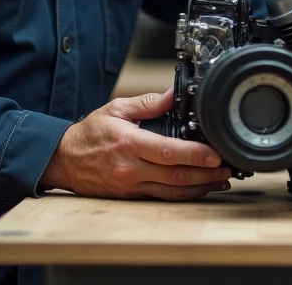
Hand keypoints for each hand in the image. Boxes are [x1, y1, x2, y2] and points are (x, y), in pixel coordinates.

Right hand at [39, 90, 230, 200]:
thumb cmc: (90, 134)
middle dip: (206, 174)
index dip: (195, 156)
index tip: (215, 154)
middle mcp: (131, 169)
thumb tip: (173, 94)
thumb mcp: (116, 109)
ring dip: (200, 187)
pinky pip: (163, 197)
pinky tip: (199, 187)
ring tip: (220, 180)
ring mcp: (131, 186)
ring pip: (172, 192)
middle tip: (227, 168)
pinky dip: (184, 193)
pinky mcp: (131, 195)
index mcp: (128, 144)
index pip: (168, 152)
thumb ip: (148, 103)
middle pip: (176, 176)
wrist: (64, 160)